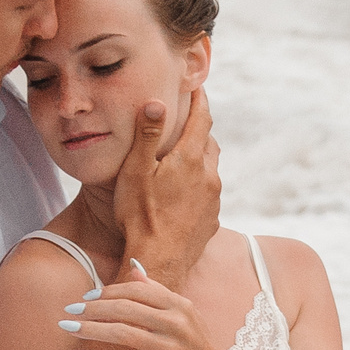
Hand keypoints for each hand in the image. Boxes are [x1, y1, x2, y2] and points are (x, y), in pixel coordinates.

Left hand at [63, 262, 253, 349]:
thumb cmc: (195, 343)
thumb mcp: (183, 312)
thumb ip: (157, 290)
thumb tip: (133, 267)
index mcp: (179, 305)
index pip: (137, 290)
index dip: (108, 291)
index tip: (88, 296)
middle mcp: (175, 323)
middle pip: (125, 308)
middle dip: (93, 308)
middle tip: (71, 310)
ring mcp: (169, 348)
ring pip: (121, 333)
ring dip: (90, 330)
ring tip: (69, 329)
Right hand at [112, 88, 219, 287]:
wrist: (159, 263)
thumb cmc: (140, 217)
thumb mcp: (136, 171)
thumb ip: (147, 135)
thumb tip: (156, 102)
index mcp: (191, 159)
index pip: (202, 118)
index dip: (199, 99)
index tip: (197, 86)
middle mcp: (209, 176)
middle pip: (209, 142)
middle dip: (199, 129)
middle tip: (186, 122)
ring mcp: (214, 200)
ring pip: (210, 169)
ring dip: (199, 160)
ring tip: (182, 159)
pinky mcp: (212, 220)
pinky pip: (209, 194)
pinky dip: (199, 186)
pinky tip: (182, 194)